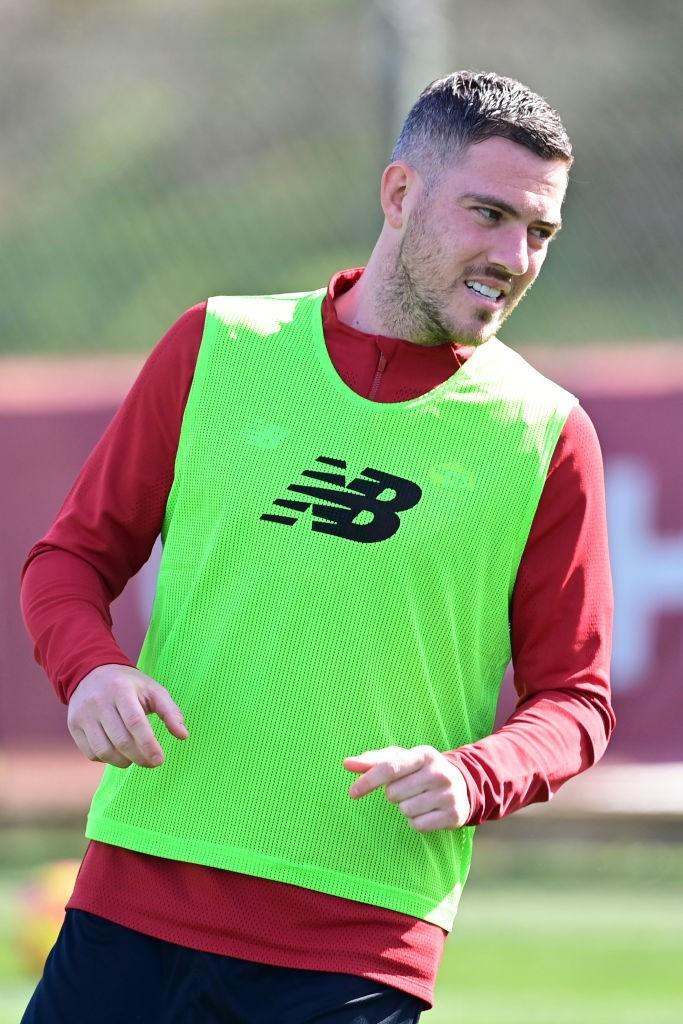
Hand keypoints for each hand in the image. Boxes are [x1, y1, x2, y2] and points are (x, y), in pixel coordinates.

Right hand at [67, 664, 188, 768]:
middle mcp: (99, 702)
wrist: (91, 672)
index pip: (135, 722)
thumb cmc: (129, 685)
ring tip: (135, 758)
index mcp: (121, 689)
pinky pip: (91, 753)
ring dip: (123, 762)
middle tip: (152, 762)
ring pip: (104, 751)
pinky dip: (107, 759)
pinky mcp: (73, 726)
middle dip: (140, 757)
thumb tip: (183, 735)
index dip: (148, 744)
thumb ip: (170, 711)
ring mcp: (83, 715)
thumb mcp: (152, 690)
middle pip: (120, 740)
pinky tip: (118, 753)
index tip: (160, 760)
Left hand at [343, 744, 469, 831]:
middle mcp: (438, 772)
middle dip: (394, 794)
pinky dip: (416, 822)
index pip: (390, 767)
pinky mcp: (454, 815)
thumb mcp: (402, 759)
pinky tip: (427, 812)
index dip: (369, 780)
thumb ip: (372, 761)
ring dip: (405, 808)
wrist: (462, 784)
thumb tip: (346, 763)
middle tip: (407, 789)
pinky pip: (418, 826)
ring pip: (405, 810)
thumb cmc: (420, 770)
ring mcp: (448, 794)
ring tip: (419, 799)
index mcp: (423, 754)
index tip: (352, 793)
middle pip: (394, 793)